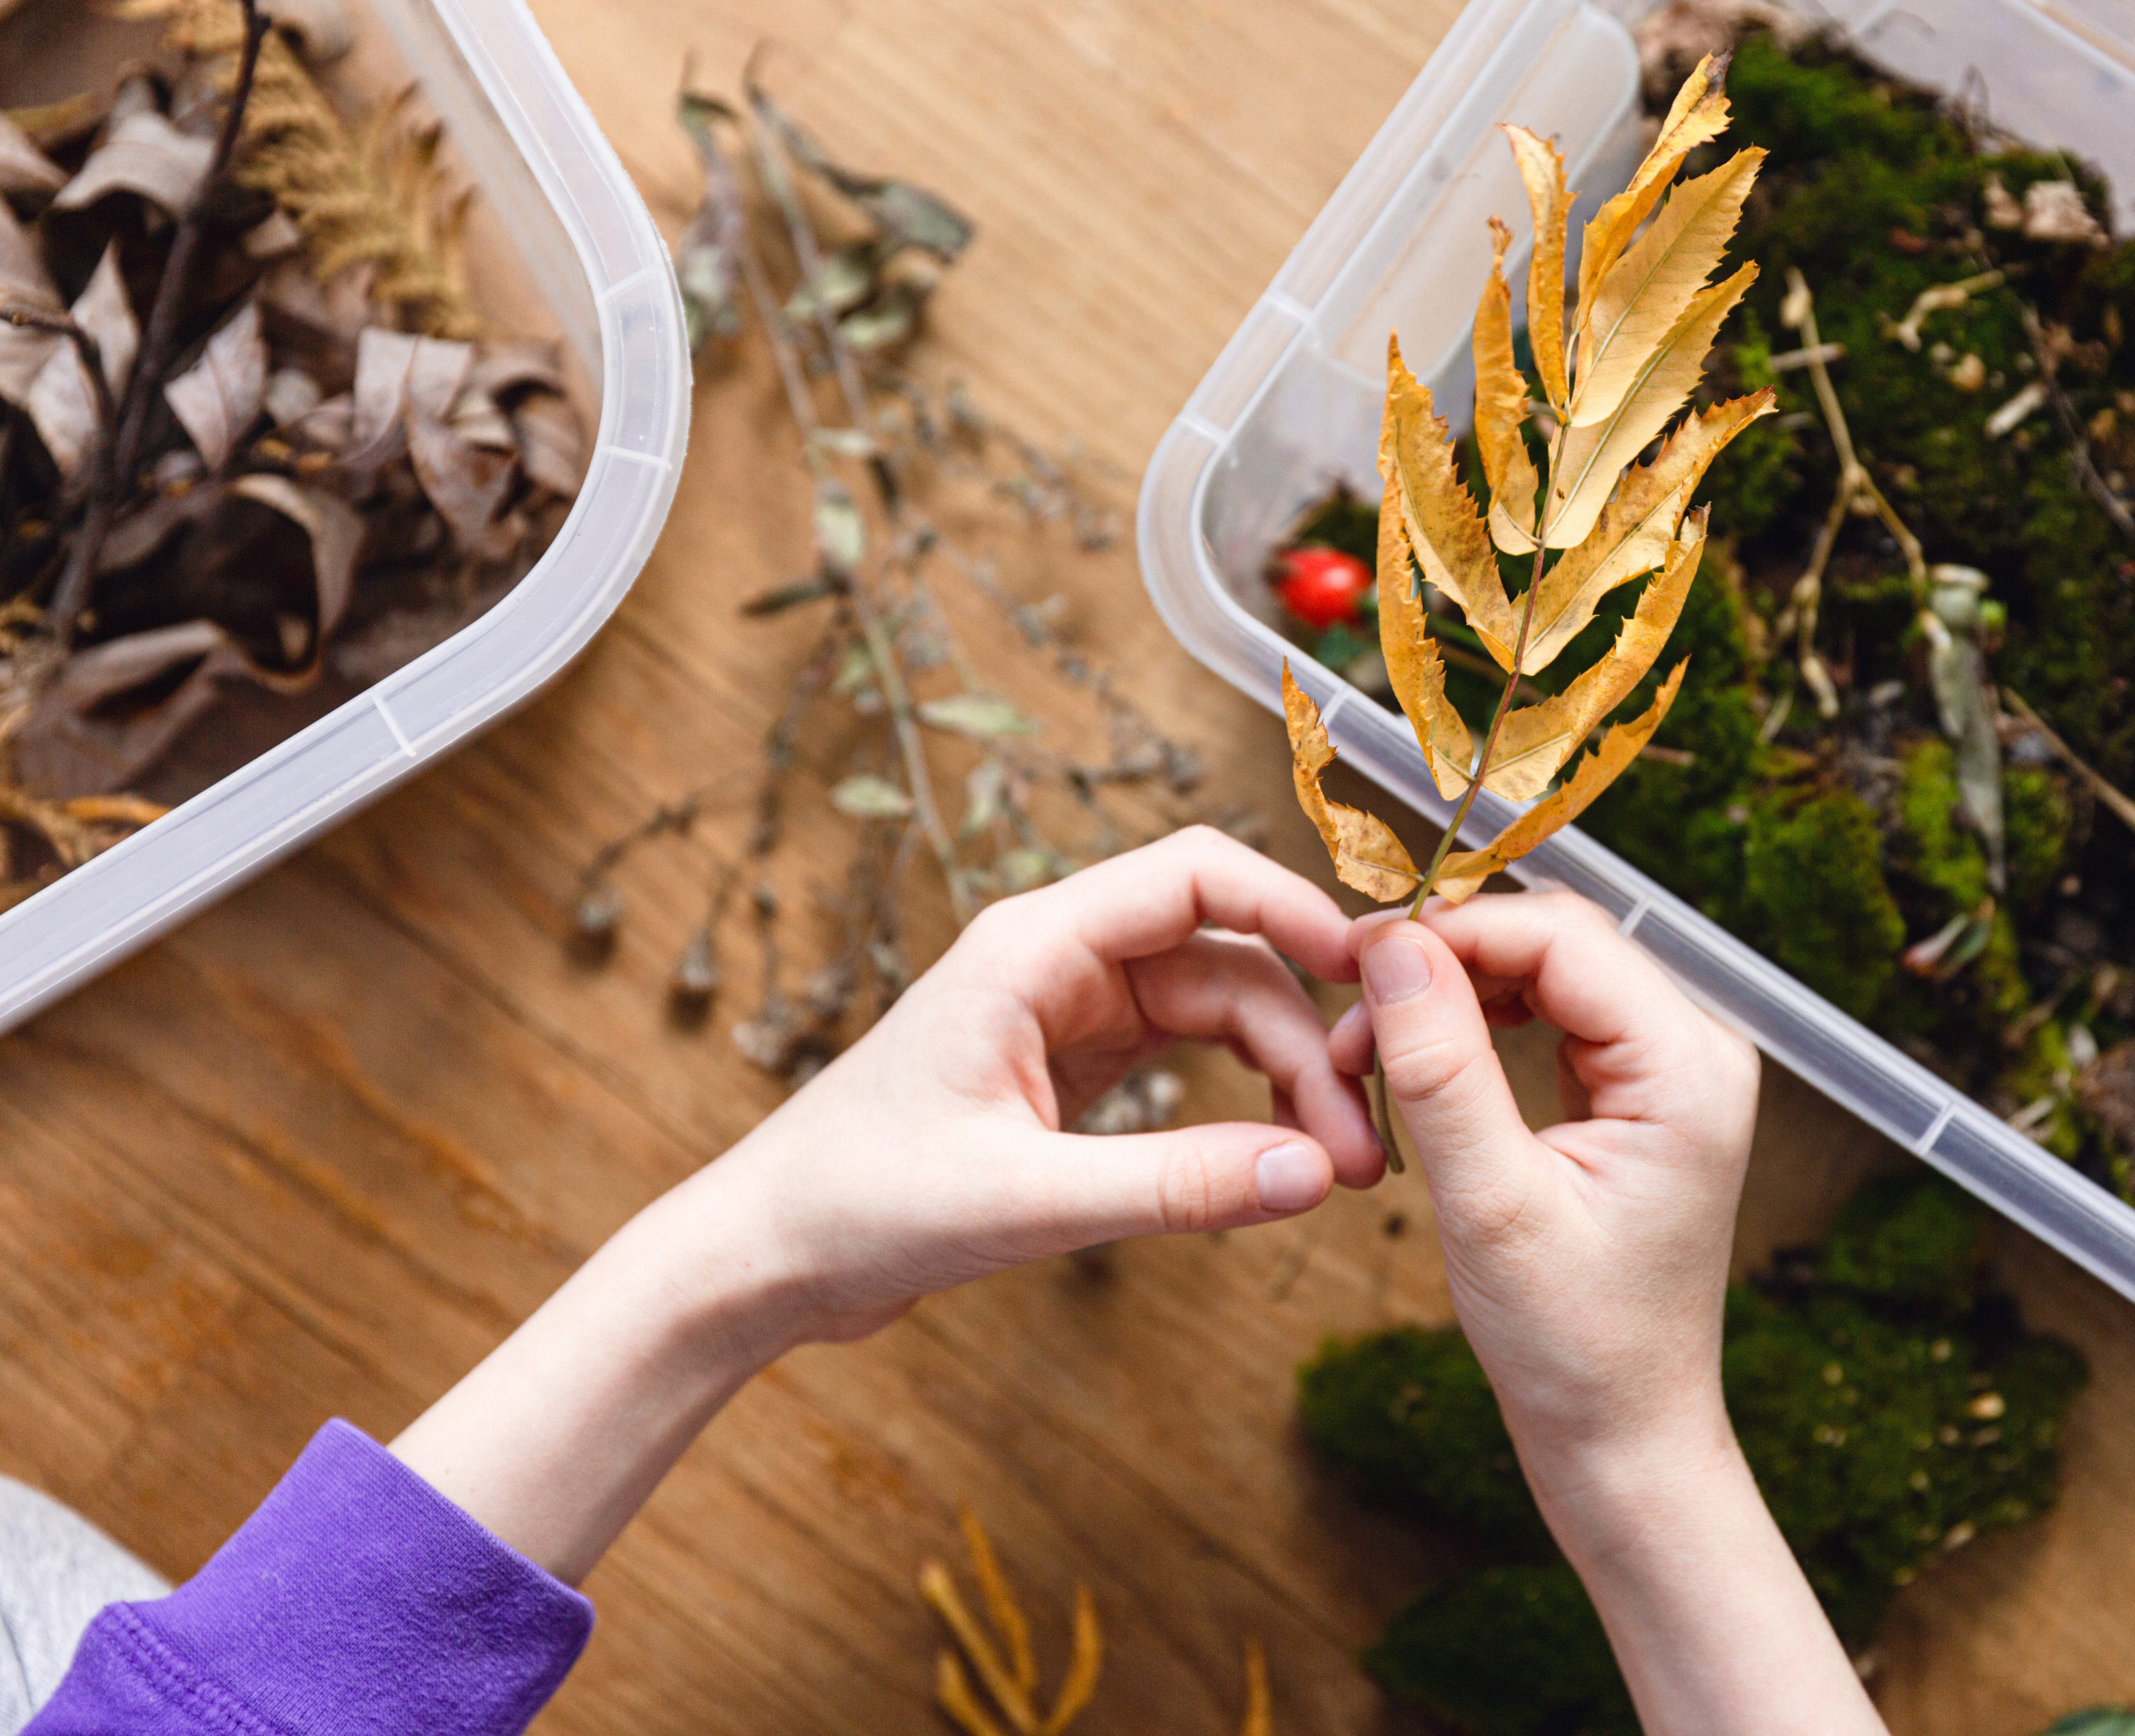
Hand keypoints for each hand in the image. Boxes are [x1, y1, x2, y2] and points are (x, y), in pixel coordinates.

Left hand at [714, 825, 1379, 1340]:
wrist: (765, 1259)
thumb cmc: (856, 1205)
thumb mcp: (1025, 1201)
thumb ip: (1174, 1188)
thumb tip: (1313, 1175)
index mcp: (1033, 946)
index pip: (1194, 875)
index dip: (1292, 906)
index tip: (1368, 974)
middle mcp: (1058, 964)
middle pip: (1227, 960)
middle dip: (1303, 1042)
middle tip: (1357, 1150)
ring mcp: (1067, 1016)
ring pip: (1218, 1015)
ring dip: (1282, 1081)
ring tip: (1334, 1171)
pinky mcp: (1071, 1073)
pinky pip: (1187, 1067)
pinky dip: (1240, 1110)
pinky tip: (1273, 1165)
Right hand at [1328, 893, 1758, 1482]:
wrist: (1623, 1439)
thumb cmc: (1576, 1347)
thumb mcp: (1492, 1207)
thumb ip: (1443, 1069)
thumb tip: (1393, 949)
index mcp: (1690, 1069)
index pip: (1563, 938)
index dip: (1454, 929)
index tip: (1353, 956)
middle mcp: (1696, 1052)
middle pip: (1559, 941)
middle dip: (1448, 957)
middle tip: (1349, 1006)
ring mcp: (1669, 1072)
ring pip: (1547, 971)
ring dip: (1454, 989)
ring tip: (1371, 1045)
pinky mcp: (1635, 1095)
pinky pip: (1549, 1016)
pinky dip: (1477, 1022)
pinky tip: (1420, 1059)